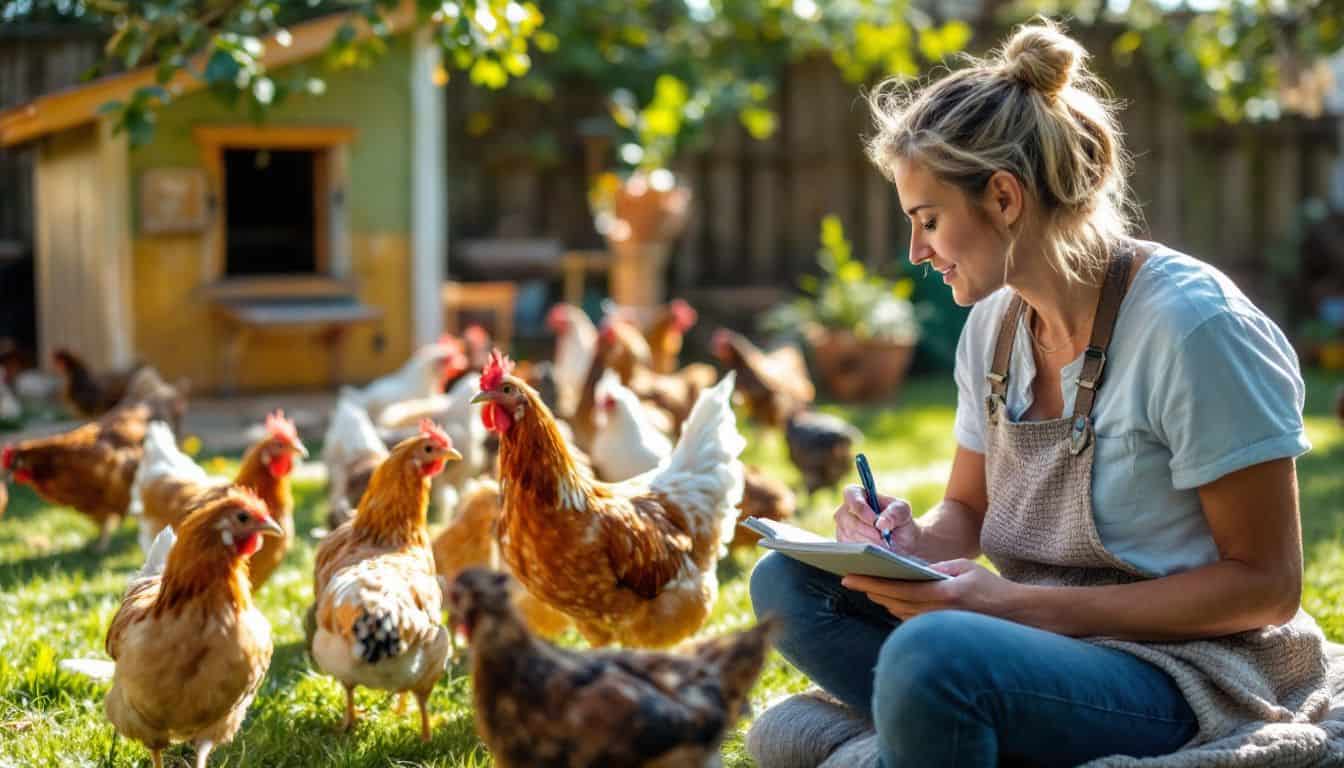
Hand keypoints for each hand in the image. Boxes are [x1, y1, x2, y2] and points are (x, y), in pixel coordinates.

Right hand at [834, 485, 920, 554]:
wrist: (902, 542)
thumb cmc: (901, 522)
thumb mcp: (904, 512)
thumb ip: (895, 513)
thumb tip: (880, 523)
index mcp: (859, 494)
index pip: (851, 495)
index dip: (860, 508)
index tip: (875, 521)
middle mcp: (847, 510)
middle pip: (847, 519)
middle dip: (866, 530)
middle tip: (882, 538)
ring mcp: (843, 527)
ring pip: (847, 535)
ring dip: (866, 542)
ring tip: (883, 546)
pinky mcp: (844, 543)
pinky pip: (848, 548)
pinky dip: (862, 551)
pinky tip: (875, 553)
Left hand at [840, 560, 1024, 621]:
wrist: (1016, 614)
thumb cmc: (990, 586)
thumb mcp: (965, 567)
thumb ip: (937, 569)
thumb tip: (909, 570)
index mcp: (945, 593)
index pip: (898, 589)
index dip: (871, 584)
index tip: (849, 578)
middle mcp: (939, 613)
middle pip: (893, 603)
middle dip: (871, 590)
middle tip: (849, 580)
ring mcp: (939, 625)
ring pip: (899, 613)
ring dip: (881, 600)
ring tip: (865, 587)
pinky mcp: (940, 631)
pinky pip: (911, 620)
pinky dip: (896, 609)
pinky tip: (887, 599)